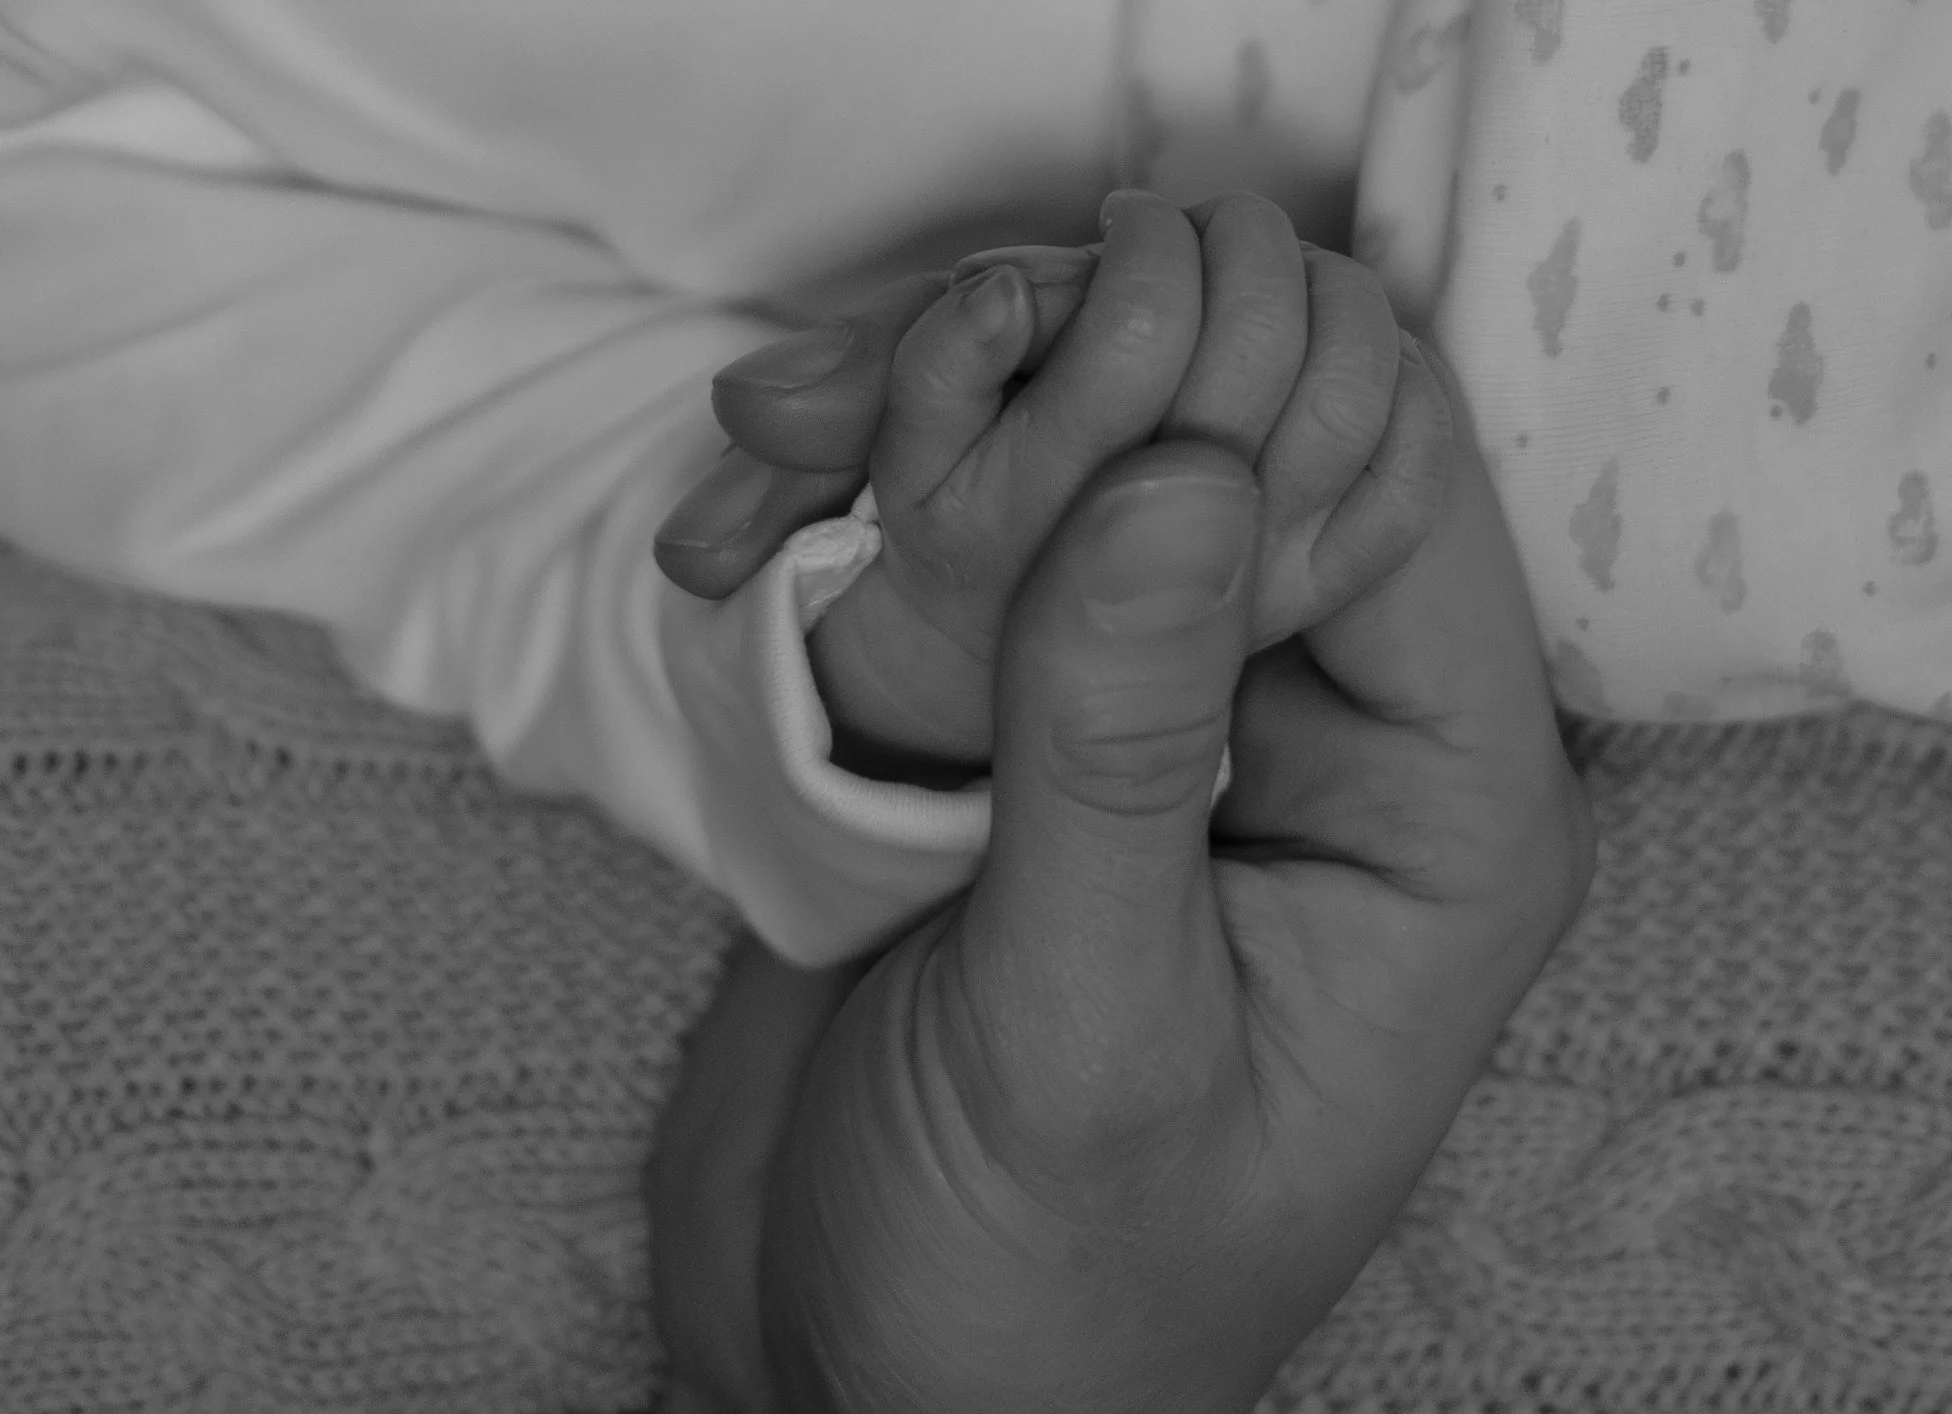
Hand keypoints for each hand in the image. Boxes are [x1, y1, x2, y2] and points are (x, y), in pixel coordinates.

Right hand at [654, 202, 1594, 1408]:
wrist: (861, 1386)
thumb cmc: (1035, 1288)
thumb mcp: (1085, 1036)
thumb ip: (1127, 755)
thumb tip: (1180, 472)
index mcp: (1437, 816)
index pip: (1401, 484)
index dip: (1247, 380)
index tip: (1050, 351)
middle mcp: (1324, 736)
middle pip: (1247, 442)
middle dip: (1066, 378)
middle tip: (861, 397)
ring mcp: (1162, 723)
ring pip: (1094, 467)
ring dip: (939, 418)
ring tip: (780, 425)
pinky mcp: (1024, 737)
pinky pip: (974, 551)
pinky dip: (866, 499)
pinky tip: (758, 490)